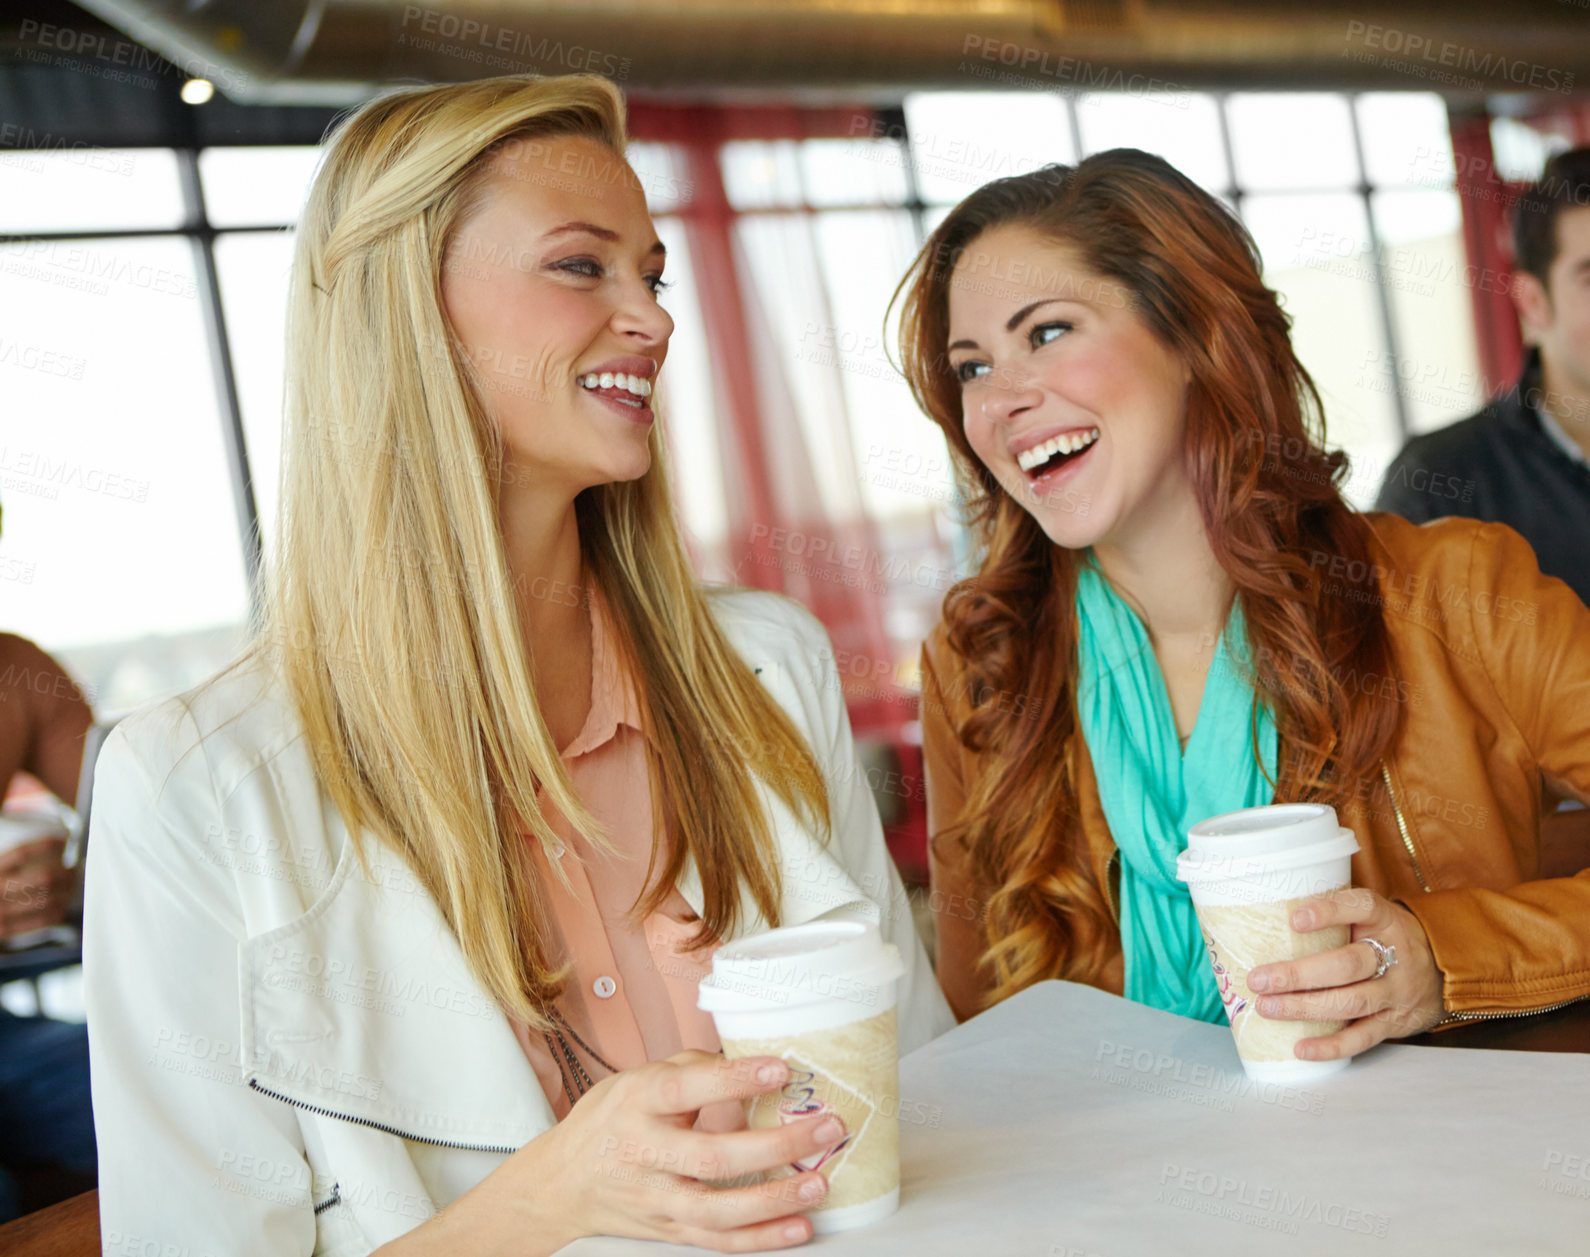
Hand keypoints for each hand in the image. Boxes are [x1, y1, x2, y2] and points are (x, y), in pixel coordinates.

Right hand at [0, 838, 73, 939]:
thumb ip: (6, 862)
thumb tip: (46, 843)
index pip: (20, 853)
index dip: (44, 845)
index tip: (61, 841)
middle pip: (41, 878)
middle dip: (64, 872)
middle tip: (74, 868)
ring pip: (46, 900)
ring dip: (65, 892)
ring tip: (72, 886)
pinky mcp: (3, 931)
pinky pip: (39, 920)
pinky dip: (56, 911)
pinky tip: (62, 904)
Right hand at [404, 1051, 842, 1255]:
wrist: (561, 1183)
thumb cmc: (609, 1120)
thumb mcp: (635, 1079)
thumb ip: (691, 1068)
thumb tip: (749, 1058)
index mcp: (636, 1102)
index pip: (686, 1087)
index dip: (734, 1078)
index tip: (780, 1068)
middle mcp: (644, 1152)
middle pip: (712, 1156)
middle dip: (776, 1145)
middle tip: (825, 1127)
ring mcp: (655, 1199)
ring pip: (717, 1208)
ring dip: (775, 1200)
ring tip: (819, 1183)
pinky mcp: (667, 1230)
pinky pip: (716, 1240)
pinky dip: (760, 1238)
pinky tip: (798, 1227)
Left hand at [1246, 887, 1444, 1061]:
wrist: (1443, 970)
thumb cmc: (1385, 937)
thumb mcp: (1369, 916)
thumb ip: (1334, 915)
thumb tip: (1266, 917)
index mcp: (1384, 919)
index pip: (1360, 907)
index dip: (1328, 912)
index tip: (1294, 919)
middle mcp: (1395, 954)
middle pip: (1347, 964)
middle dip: (1299, 974)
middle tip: (1259, 979)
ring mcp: (1397, 991)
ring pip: (1352, 1001)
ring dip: (1305, 1008)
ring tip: (1267, 1008)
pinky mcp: (1396, 1022)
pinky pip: (1363, 1037)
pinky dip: (1331, 1045)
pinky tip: (1301, 1048)